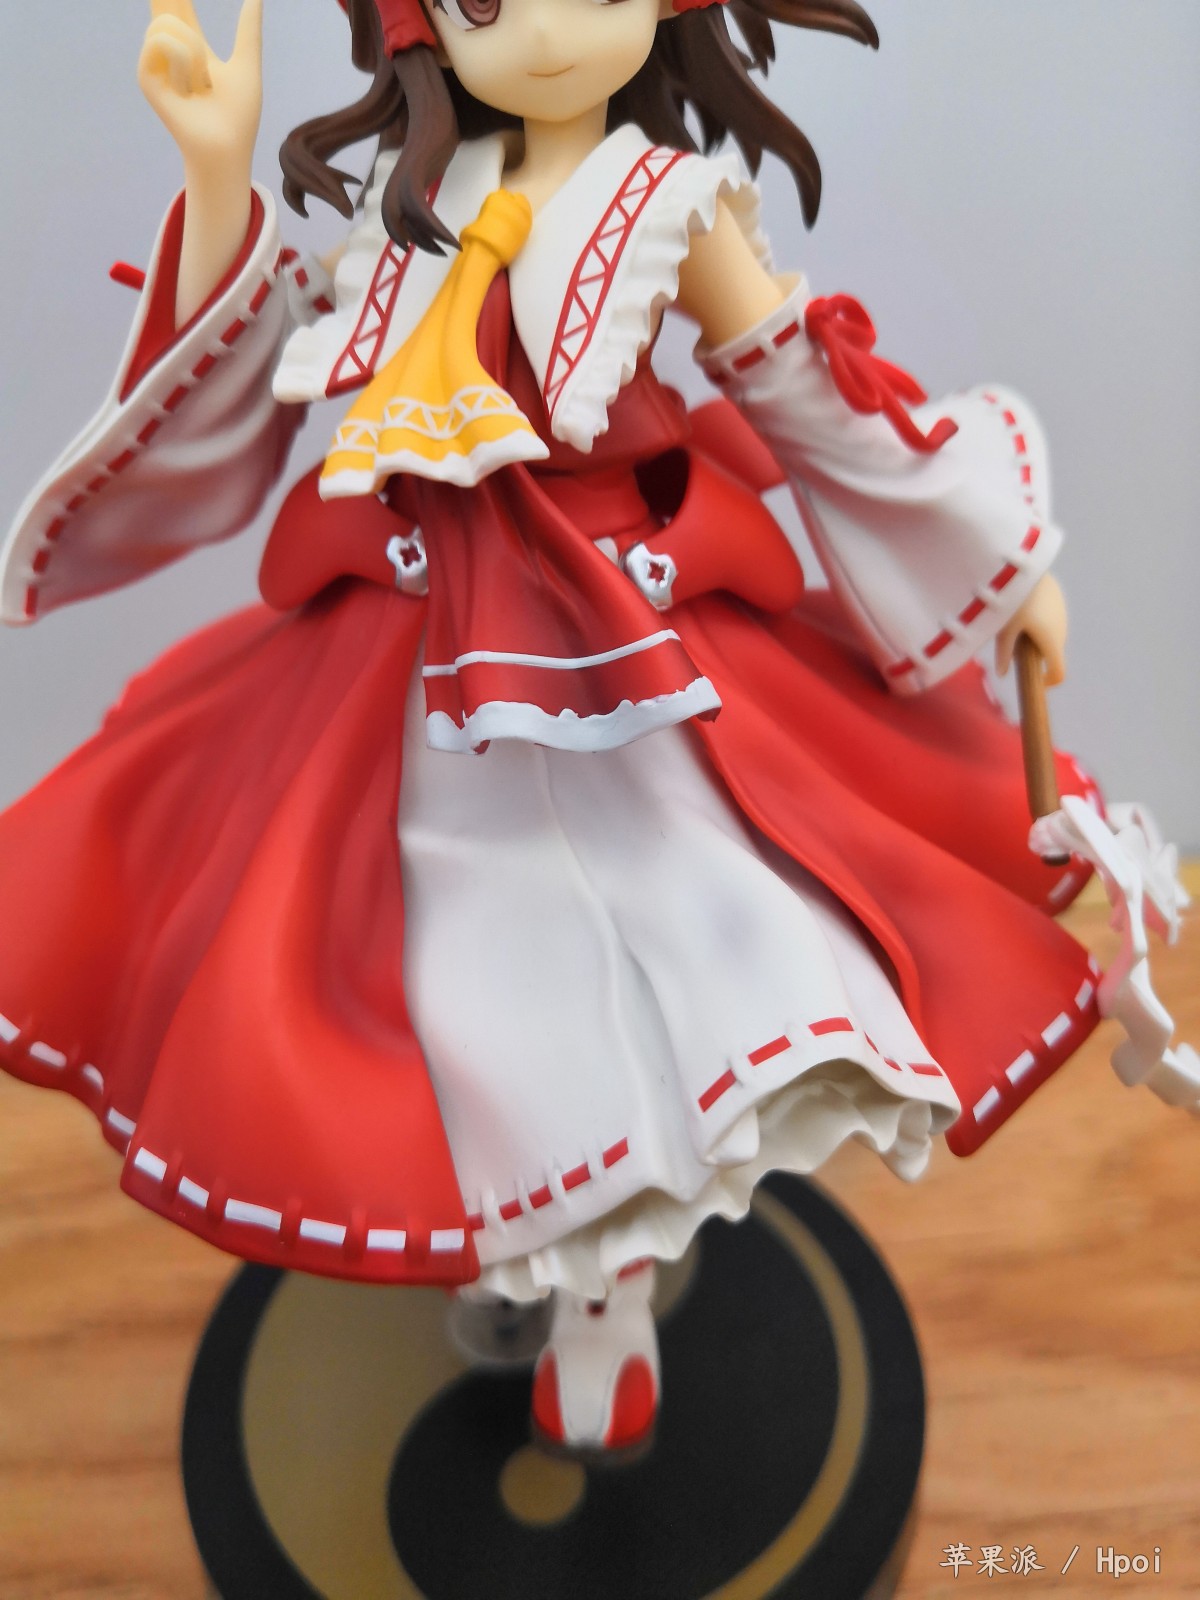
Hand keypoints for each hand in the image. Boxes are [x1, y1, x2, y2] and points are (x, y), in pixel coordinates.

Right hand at [138, 0, 262, 179]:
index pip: (175, 3)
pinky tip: (188, 89)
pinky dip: (185, 63)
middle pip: (160, 3)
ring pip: (172, 26)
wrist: (227, 147)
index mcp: (191, 44)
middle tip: (186, 55)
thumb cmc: (239, 115)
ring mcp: (154, 62)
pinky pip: (164, 43)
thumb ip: (249, 28)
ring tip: (201, 83)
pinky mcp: (145, 76)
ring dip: (196, 54)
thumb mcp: (248, 63)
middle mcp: (169, 50)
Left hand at [995, 571, 1067, 685]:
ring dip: (1039, 638)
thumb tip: (1002, 673)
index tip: (1034, 681)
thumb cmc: (1011, 600)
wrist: (1023, 564)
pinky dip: (1041, 622)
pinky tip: (1023, 611)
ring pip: (1053, 634)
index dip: (1048, 681)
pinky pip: (1052, 618)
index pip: (1058, 672)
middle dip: (1038, 656)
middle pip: (1053, 652)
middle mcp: (1061, 629)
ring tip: (1015, 628)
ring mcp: (1062, 613)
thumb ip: (1004, 653)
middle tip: (1015, 652)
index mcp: (1050, 641)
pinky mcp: (1058, 598)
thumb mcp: (1004, 629)